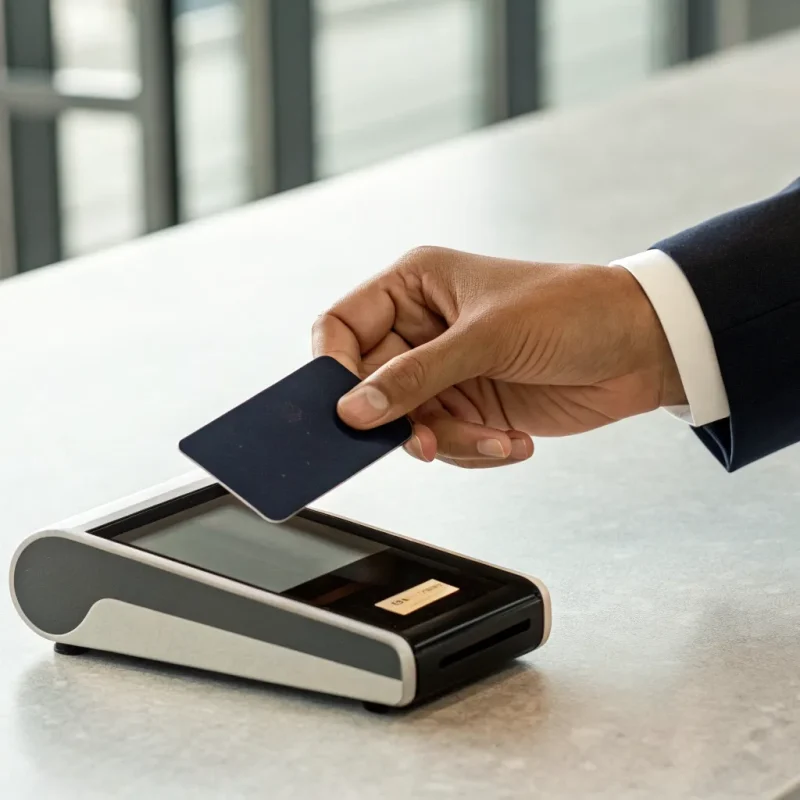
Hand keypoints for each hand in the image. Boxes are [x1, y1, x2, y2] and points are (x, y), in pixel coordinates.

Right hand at [312, 246, 684, 467]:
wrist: (642, 348)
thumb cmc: (572, 310)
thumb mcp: (487, 338)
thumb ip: (415, 376)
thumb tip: (353, 409)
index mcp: (415, 287)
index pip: (342, 327)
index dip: (333, 367)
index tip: (343, 408)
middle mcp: (422, 329)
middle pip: (371, 386)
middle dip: (401, 419)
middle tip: (425, 441)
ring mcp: (446, 371)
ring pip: (408, 424)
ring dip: (449, 441)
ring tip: (495, 437)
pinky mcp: (470, 406)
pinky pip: (446, 442)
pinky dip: (474, 450)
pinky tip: (514, 440)